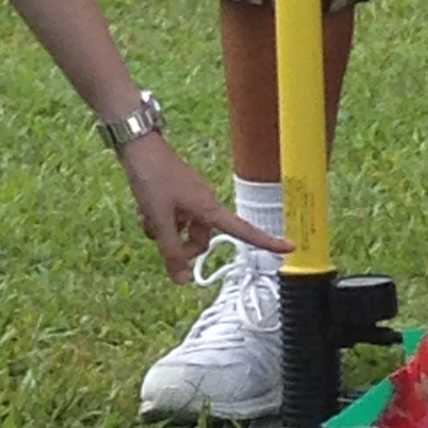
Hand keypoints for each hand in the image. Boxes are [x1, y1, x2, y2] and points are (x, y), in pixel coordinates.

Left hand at [116, 135, 287, 282]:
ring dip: (165, 232)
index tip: (289, 247)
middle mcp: (204, 203)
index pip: (242, 229)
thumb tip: (183, 281)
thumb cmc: (153, 179)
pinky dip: (159, 220)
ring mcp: (190, 198)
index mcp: (208, 208)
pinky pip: (173, 218)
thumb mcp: (160, 220)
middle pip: (200, 240)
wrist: (138, 147)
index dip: (266, 240)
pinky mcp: (178, 194)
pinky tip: (144, 211)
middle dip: (180, 246)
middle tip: (159, 237)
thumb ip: (171, 252)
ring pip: (182, 230)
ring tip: (147, 217)